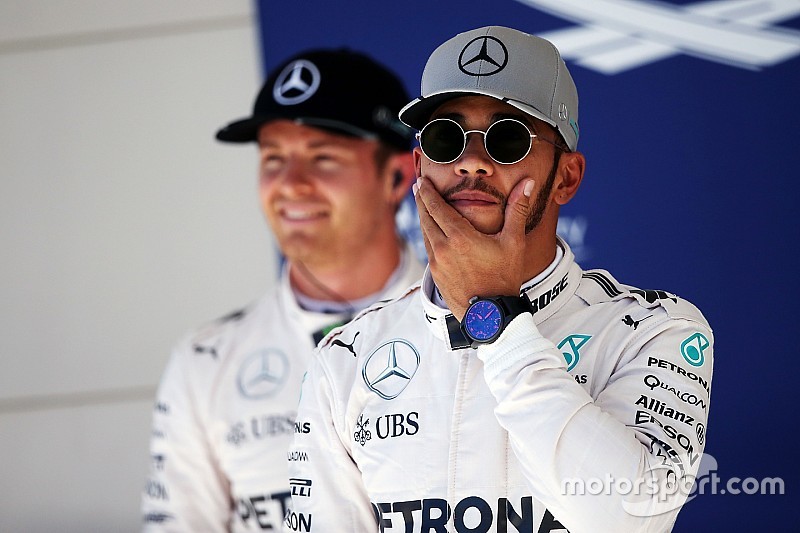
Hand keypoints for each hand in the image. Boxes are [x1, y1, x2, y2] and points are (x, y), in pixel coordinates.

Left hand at [413, 176, 534, 319]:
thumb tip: (527, 183)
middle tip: (419, 186)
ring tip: (423, 205)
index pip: (436, 207)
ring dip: (423, 217)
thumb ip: (517, 210)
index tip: (422, 180)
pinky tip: (431, 232)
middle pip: (426, 218)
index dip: (427, 192)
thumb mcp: (514, 243)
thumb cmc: (504, 279)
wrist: (490, 315)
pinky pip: (428, 248)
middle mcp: (442, 248)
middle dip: (421, 200)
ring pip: (425, 233)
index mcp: (460, 237)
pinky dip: (427, 235)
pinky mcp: (436, 275)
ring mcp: (437, 263)